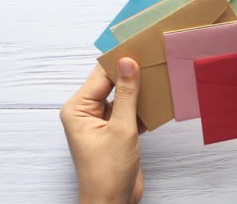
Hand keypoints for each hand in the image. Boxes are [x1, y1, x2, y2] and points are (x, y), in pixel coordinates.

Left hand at [60, 58, 143, 203]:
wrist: (112, 202)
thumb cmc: (107, 173)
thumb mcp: (121, 128)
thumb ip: (126, 94)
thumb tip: (127, 64)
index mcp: (78, 109)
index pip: (100, 76)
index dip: (119, 62)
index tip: (138, 48)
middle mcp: (87, 113)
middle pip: (110, 84)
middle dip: (131, 75)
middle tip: (152, 61)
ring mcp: (102, 122)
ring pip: (122, 97)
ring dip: (139, 92)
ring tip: (158, 78)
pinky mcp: (115, 131)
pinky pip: (128, 111)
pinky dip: (142, 108)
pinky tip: (157, 101)